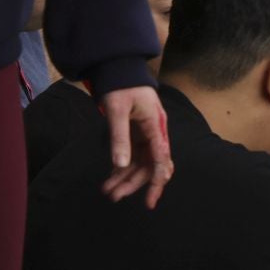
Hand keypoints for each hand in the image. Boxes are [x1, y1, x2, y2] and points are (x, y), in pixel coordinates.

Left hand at [99, 86, 172, 208]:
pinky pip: (133, 157)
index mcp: (155, 125)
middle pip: (151, 165)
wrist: (119, 69)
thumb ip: (119, 137)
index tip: (149, 199)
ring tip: (108, 191)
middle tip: (114, 196)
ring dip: (126, 178)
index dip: (156, 180)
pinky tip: (111, 178)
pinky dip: (122, 169)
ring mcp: (146, 134)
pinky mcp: (137, 134)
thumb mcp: (117, 109)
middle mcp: (154, 132)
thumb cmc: (121, 86)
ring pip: (141, 164)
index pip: (160, 158)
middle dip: (135, 183)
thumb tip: (120, 165)